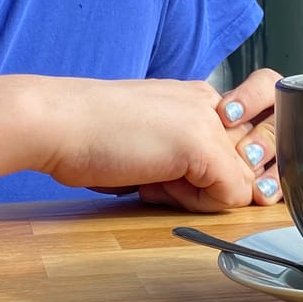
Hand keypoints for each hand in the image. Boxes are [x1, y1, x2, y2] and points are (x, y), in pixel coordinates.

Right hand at [35, 72, 281, 212]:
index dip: (208, 171)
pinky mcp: (205, 146)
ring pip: (242, 180)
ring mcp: (210, 121)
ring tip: (152, 177)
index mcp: (196, 97)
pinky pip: (233, 195)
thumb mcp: (150, 144)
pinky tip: (155, 184)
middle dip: (212, 183)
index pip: (239, 144)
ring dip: (200, 195)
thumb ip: (188, 160)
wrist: (55, 123)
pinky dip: (197, 204)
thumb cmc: (86, 136)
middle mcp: (210, 102)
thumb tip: (227, 193)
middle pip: (247, 162)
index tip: (164, 169)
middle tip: (158, 176)